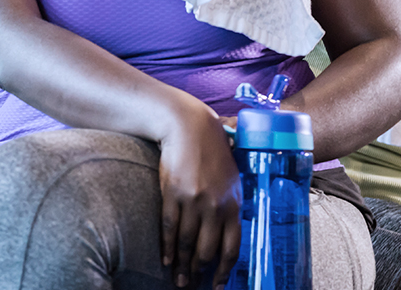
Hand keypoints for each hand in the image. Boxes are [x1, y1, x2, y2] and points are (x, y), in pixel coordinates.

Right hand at [158, 106, 241, 288]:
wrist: (189, 126)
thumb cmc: (212, 150)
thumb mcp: (231, 177)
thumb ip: (231, 203)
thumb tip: (230, 231)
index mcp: (234, 202)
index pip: (232, 247)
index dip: (224, 271)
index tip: (217, 286)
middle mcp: (215, 205)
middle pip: (208, 250)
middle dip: (200, 272)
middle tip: (192, 285)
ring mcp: (193, 200)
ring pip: (187, 243)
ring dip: (182, 265)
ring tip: (178, 279)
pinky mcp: (172, 193)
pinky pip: (169, 228)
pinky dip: (167, 247)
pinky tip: (166, 259)